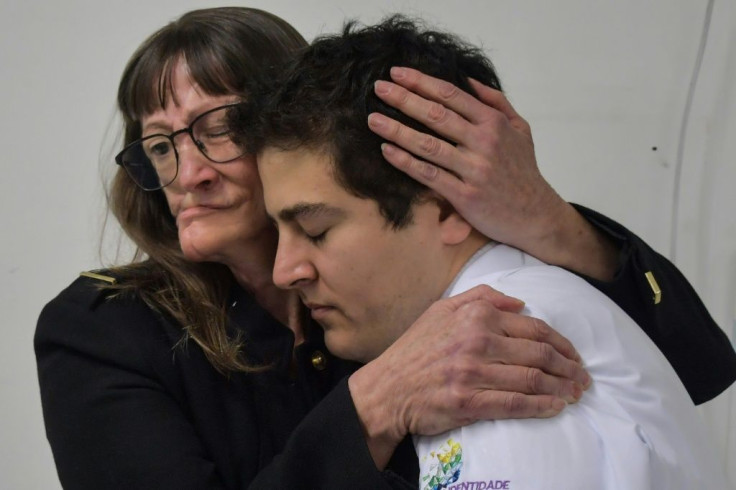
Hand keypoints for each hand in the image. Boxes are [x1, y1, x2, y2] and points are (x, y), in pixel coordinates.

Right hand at [348, 284, 589, 467]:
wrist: (386, 389)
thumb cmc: (414, 349)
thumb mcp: (441, 309)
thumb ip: (481, 297)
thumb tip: (519, 302)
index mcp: (476, 315)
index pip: (533, 327)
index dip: (561, 343)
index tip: (574, 355)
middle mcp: (477, 340)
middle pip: (539, 353)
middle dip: (569, 367)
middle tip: (583, 378)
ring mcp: (473, 372)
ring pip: (532, 378)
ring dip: (561, 388)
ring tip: (575, 394)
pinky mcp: (469, 401)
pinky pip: (515, 404)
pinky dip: (541, 406)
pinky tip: (555, 407)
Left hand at [368, 67, 617, 279]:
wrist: (536, 214)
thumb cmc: (524, 170)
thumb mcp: (520, 129)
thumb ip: (496, 102)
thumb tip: (469, 79)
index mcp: (494, 123)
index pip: (451, 95)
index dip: (421, 82)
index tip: (397, 73)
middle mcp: (484, 142)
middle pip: (436, 115)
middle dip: (403, 99)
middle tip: (378, 88)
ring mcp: (474, 169)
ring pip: (428, 145)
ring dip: (397, 130)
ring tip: (373, 119)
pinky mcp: (465, 195)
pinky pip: (429, 175)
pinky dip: (406, 162)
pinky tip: (387, 151)